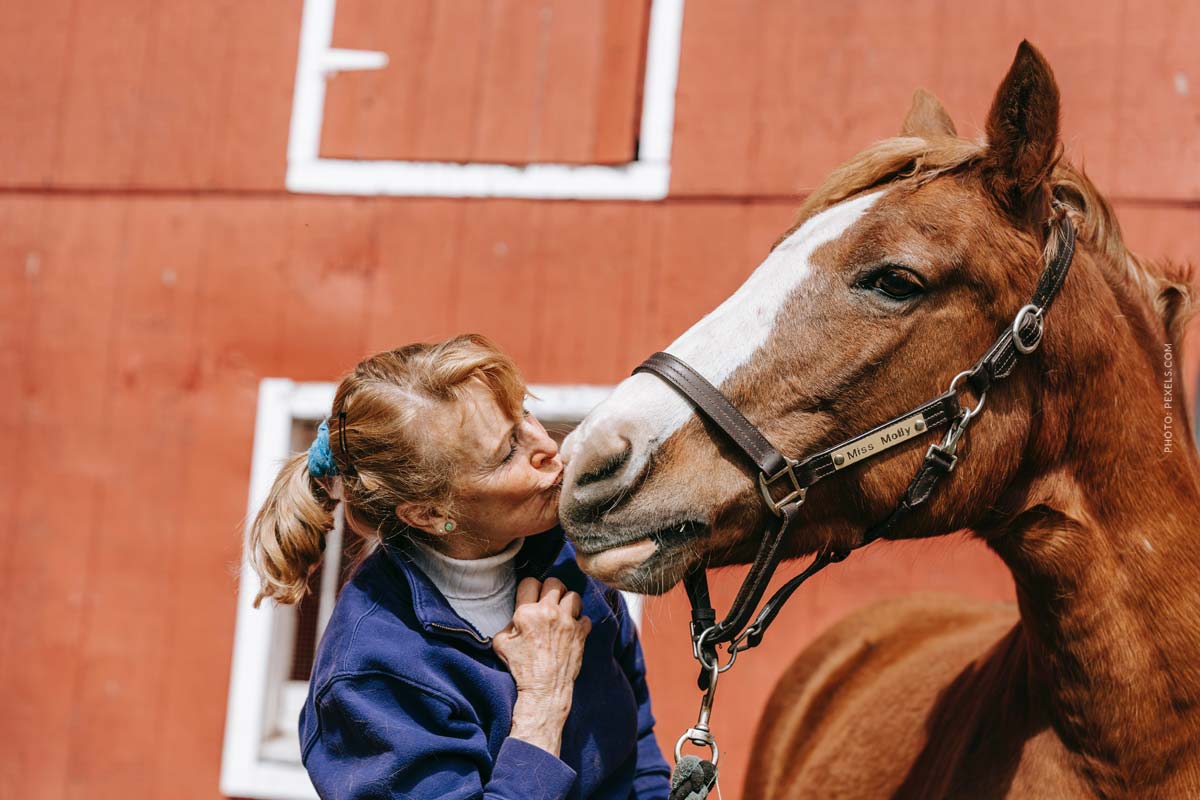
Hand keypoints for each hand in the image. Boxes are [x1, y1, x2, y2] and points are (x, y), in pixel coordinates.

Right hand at [493, 577, 591, 756]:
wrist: (544, 690)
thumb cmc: (521, 668)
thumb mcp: (501, 643)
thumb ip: (508, 623)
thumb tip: (516, 615)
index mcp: (527, 613)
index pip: (529, 582)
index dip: (529, 588)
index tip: (530, 597)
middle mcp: (549, 613)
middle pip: (554, 582)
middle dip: (550, 589)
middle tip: (547, 600)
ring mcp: (567, 622)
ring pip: (574, 596)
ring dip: (567, 602)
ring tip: (562, 613)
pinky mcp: (581, 633)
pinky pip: (585, 617)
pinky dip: (580, 622)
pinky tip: (571, 630)